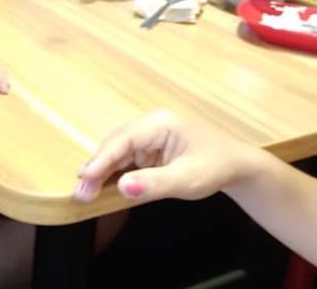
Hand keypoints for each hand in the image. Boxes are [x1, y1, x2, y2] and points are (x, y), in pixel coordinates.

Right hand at [74, 110, 245, 203]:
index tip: (83, 177)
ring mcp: (148, 138)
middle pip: (115, 145)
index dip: (101, 159)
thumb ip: (154, 184)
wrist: (236, 167)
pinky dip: (112, 175)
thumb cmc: (215, 168)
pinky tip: (100, 187)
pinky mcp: (148, 151)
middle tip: (80, 193)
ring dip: (101, 172)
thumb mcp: (187, 180)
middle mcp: (150, 126)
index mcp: (160, 124)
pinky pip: (125, 161)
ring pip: (117, 153)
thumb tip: (121, 187)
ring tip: (84, 193)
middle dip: (97, 168)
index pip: (123, 140)